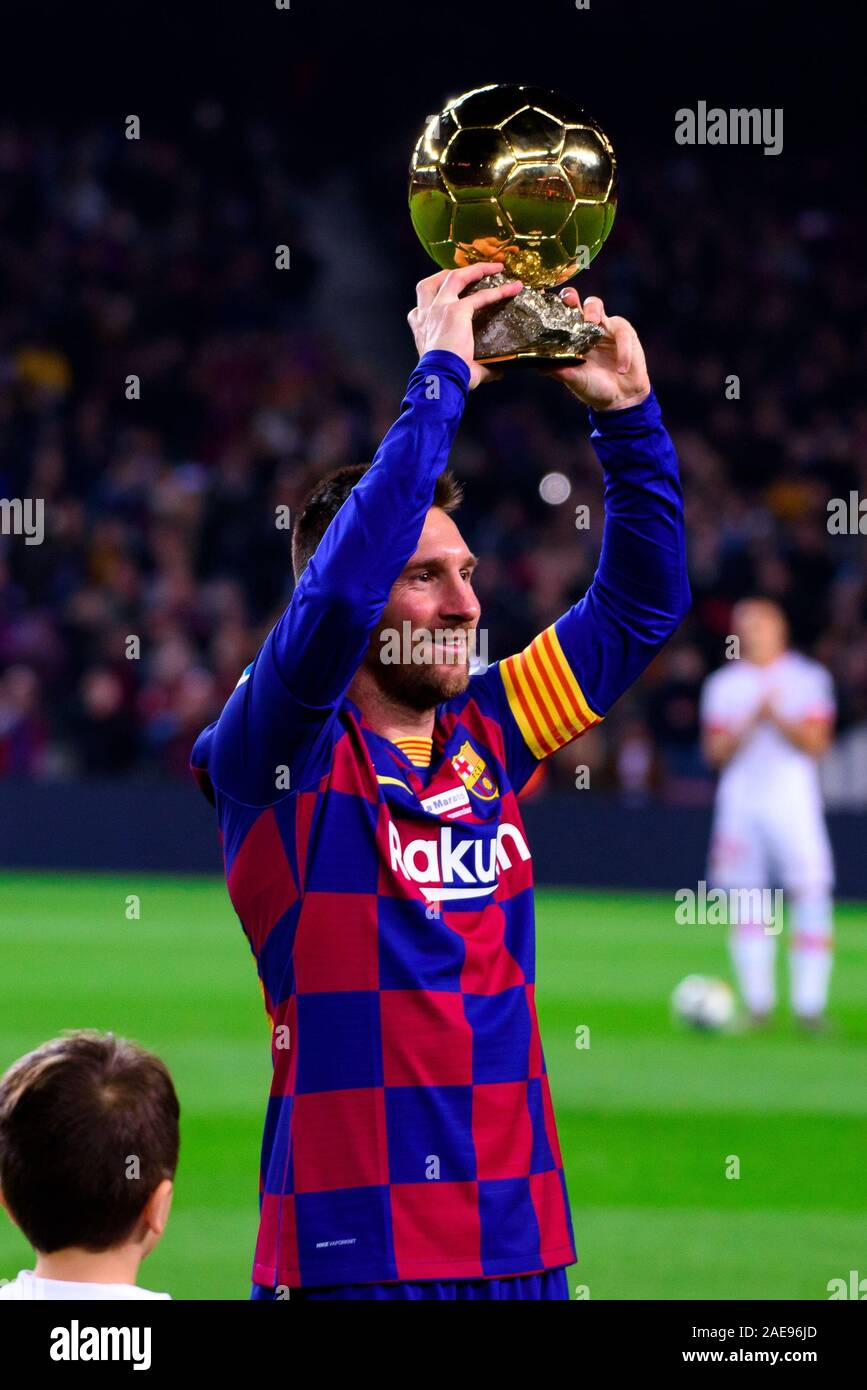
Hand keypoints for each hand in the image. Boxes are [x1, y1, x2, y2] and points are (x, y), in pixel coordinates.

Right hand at [407, 263, 521, 388]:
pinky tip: (513, 288)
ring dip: (474, 270)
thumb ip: (476, 365)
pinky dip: (498, 291)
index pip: (422, 305)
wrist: (439, 378)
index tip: (448, 299)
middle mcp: (426, 313)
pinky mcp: (457, 310)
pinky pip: (481, 295)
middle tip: (470, 273)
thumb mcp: (455, 366)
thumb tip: (497, 372)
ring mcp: (440, 308)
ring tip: (494, 268)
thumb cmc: (444, 376)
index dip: (434, 298)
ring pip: (455, 277)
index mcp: (421, 326)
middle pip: (432, 282)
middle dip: (450, 273)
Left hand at [541, 290, 650, 410]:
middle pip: (574, 301)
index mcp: (569, 337)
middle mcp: (584, 327)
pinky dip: (623, 353)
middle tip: (569, 302)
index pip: (557, 316)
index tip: (540, 296)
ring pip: (595, 305)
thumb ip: (560, 371)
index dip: (549, 305)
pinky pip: (622, 335)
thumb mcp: (574, 380)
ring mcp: (604, 326)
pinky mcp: (624, 332)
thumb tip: (539, 365)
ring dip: (592, 311)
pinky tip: (621, 369)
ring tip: (593, 323)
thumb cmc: (593, 387)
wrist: (620, 398)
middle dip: (570, 297)